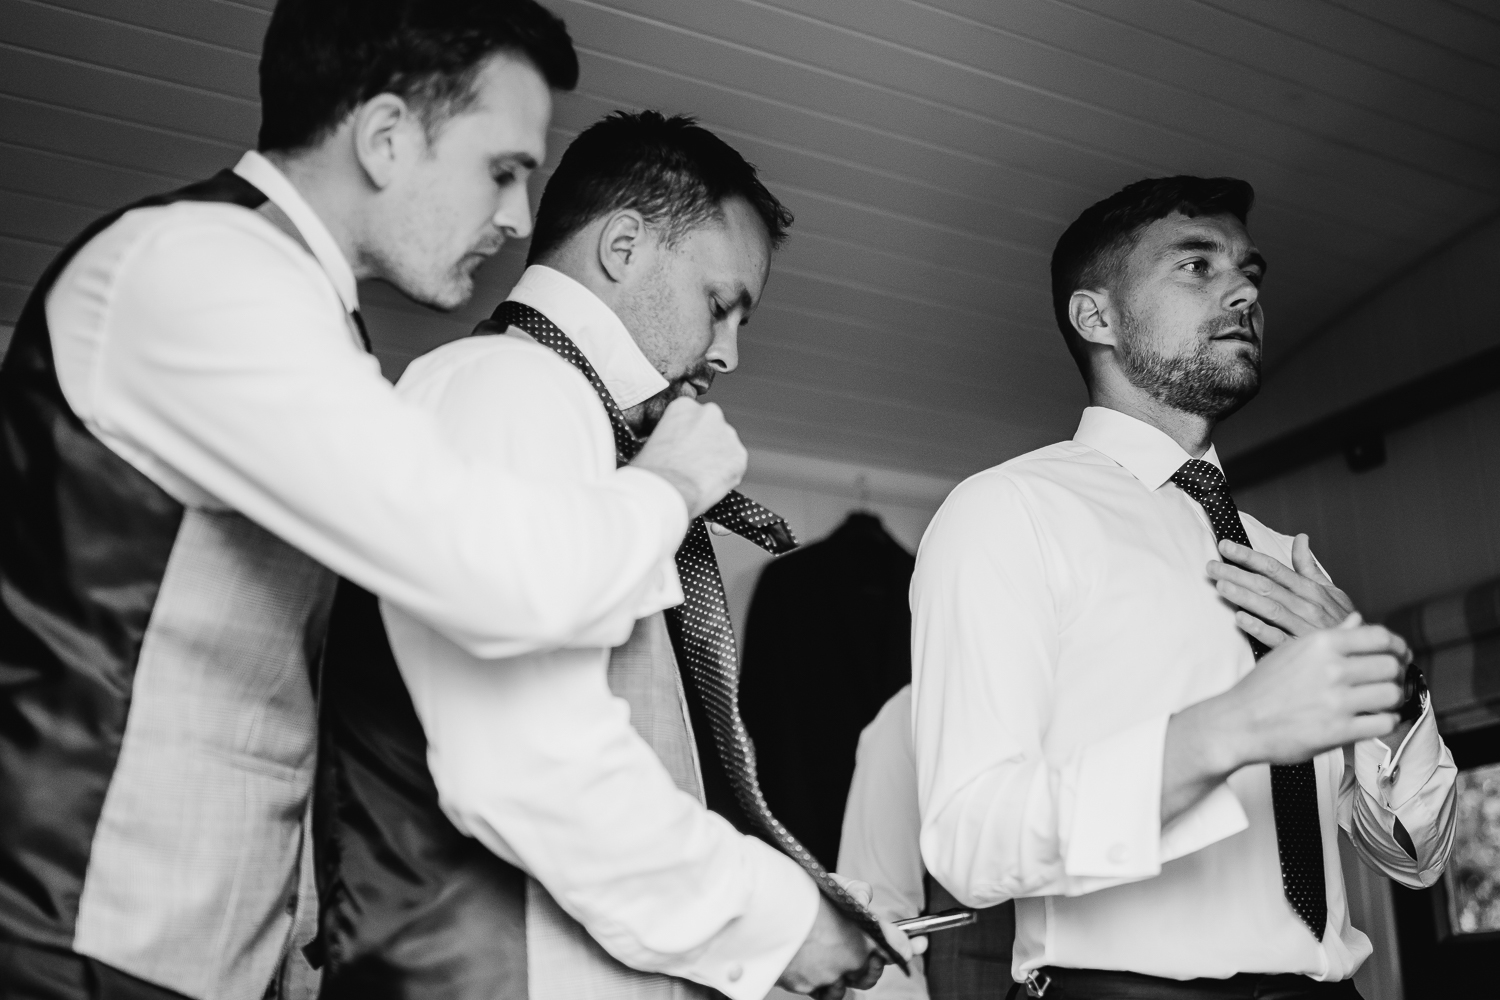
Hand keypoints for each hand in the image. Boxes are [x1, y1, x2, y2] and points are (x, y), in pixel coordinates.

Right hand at [629, 398, 746, 518]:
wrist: (665, 490)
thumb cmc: (651, 471)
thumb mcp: (650, 442)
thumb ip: (669, 438)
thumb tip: (671, 449)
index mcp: (684, 406)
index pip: (692, 419)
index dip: (686, 438)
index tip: (681, 451)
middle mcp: (710, 413)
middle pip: (711, 430)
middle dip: (705, 446)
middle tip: (691, 465)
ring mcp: (727, 434)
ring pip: (725, 448)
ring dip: (716, 460)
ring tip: (698, 478)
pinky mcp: (739, 456)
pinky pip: (734, 466)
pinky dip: (726, 476)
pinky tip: (709, 485)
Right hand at [777, 890, 917, 999]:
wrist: (758, 910)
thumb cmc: (794, 892)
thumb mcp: (831, 883)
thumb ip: (854, 892)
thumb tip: (865, 898)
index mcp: (862, 931)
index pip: (896, 945)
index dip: (907, 945)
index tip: (915, 946)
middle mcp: (850, 959)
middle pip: (871, 974)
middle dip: (870, 964)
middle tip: (864, 951)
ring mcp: (827, 976)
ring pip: (845, 986)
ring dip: (843, 976)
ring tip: (830, 956)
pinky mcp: (804, 987)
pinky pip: (820, 991)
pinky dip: (820, 982)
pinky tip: (811, 966)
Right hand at [1162, 619, 1406, 822]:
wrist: (1238, 722)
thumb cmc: (1262, 687)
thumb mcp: (1291, 650)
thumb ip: (1330, 635)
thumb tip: (1358, 620)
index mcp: (1321, 643)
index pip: (1380, 637)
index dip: (1397, 647)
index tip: (1399, 655)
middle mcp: (1331, 668)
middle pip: (1391, 666)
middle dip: (1396, 674)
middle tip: (1390, 681)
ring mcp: (1336, 701)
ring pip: (1392, 694)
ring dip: (1392, 699)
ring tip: (1381, 702)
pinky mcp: (1339, 731)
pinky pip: (1383, 723)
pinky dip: (1384, 721)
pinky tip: (1372, 719)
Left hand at [1206, 535, 1356, 648]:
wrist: (1368, 656)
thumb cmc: (1344, 622)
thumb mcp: (1332, 591)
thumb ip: (1309, 567)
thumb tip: (1301, 538)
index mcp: (1311, 589)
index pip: (1274, 567)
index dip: (1248, 556)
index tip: (1225, 546)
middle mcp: (1307, 605)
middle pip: (1267, 585)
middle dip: (1237, 573)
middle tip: (1211, 565)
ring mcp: (1304, 628)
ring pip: (1270, 608)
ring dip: (1245, 596)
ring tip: (1221, 585)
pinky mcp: (1301, 650)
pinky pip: (1278, 638)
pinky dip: (1259, 628)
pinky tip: (1240, 619)